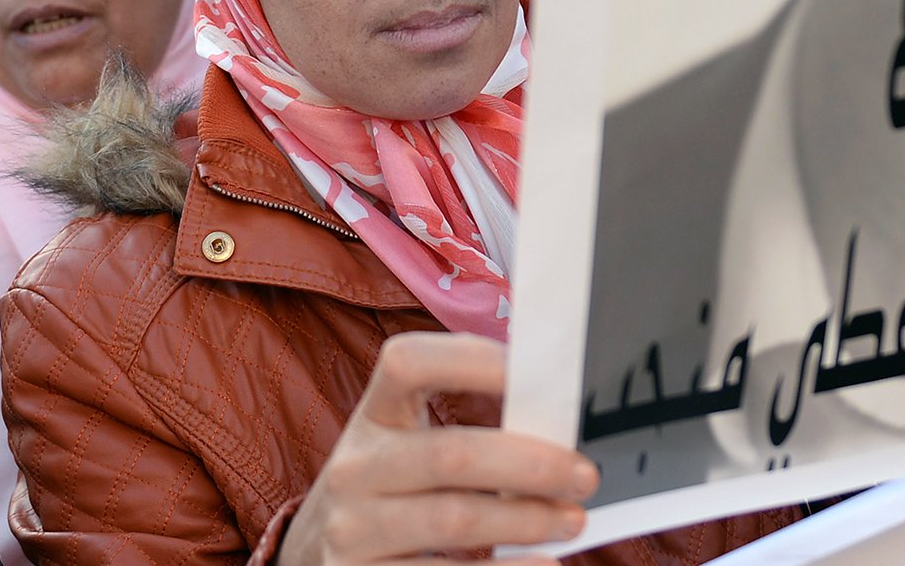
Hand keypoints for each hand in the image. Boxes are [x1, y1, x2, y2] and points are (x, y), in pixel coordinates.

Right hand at [277, 333, 597, 565]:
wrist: (320, 554)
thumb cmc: (389, 491)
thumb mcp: (405, 447)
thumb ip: (463, 429)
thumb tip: (557, 425)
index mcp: (373, 416)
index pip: (408, 362)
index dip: (473, 360)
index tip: (536, 374)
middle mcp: (355, 467)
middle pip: (451, 453)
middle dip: (530, 464)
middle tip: (583, 476)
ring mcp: (353, 528)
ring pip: (453, 519)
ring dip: (526, 520)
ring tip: (571, 520)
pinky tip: (542, 564)